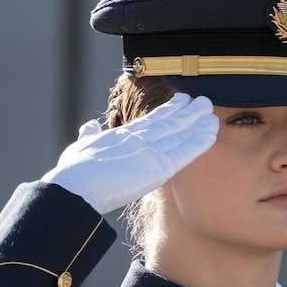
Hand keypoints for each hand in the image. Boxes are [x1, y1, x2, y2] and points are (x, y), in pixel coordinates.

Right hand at [41, 93, 217, 213]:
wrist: (75, 187)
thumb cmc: (74, 172)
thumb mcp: (81, 147)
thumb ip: (89, 135)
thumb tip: (89, 126)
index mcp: (125, 135)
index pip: (153, 120)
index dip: (170, 110)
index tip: (183, 100)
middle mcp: (140, 139)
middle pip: (170, 122)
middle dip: (189, 112)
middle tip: (205, 101)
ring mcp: (149, 151)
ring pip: (180, 134)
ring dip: (198, 124)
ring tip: (212, 114)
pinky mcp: (157, 167)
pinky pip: (183, 153)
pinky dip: (197, 144)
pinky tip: (211, 135)